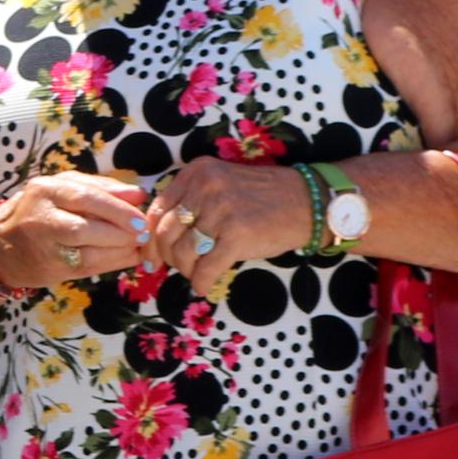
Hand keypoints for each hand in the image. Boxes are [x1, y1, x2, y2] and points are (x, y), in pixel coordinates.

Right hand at [0, 172, 154, 292]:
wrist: (2, 246)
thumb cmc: (41, 210)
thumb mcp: (65, 188)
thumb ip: (102, 187)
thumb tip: (138, 194)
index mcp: (45, 190)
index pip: (86, 197)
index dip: (118, 209)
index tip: (141, 217)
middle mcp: (41, 218)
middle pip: (85, 228)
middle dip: (121, 232)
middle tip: (143, 233)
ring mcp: (44, 247)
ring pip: (87, 252)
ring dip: (120, 250)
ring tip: (138, 245)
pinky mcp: (51, 271)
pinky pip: (89, 269)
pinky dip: (113, 263)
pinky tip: (127, 257)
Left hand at [144, 157, 309, 299]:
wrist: (307, 202)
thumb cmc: (262, 198)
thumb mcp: (221, 184)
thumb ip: (191, 201)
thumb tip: (156, 237)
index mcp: (197, 172)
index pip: (157, 210)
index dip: (150, 238)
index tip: (151, 256)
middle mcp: (206, 187)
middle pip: (164, 233)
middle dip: (165, 258)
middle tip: (173, 269)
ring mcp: (221, 211)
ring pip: (182, 253)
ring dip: (185, 270)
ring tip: (197, 272)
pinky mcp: (237, 236)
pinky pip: (205, 269)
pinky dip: (201, 282)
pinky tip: (205, 285)